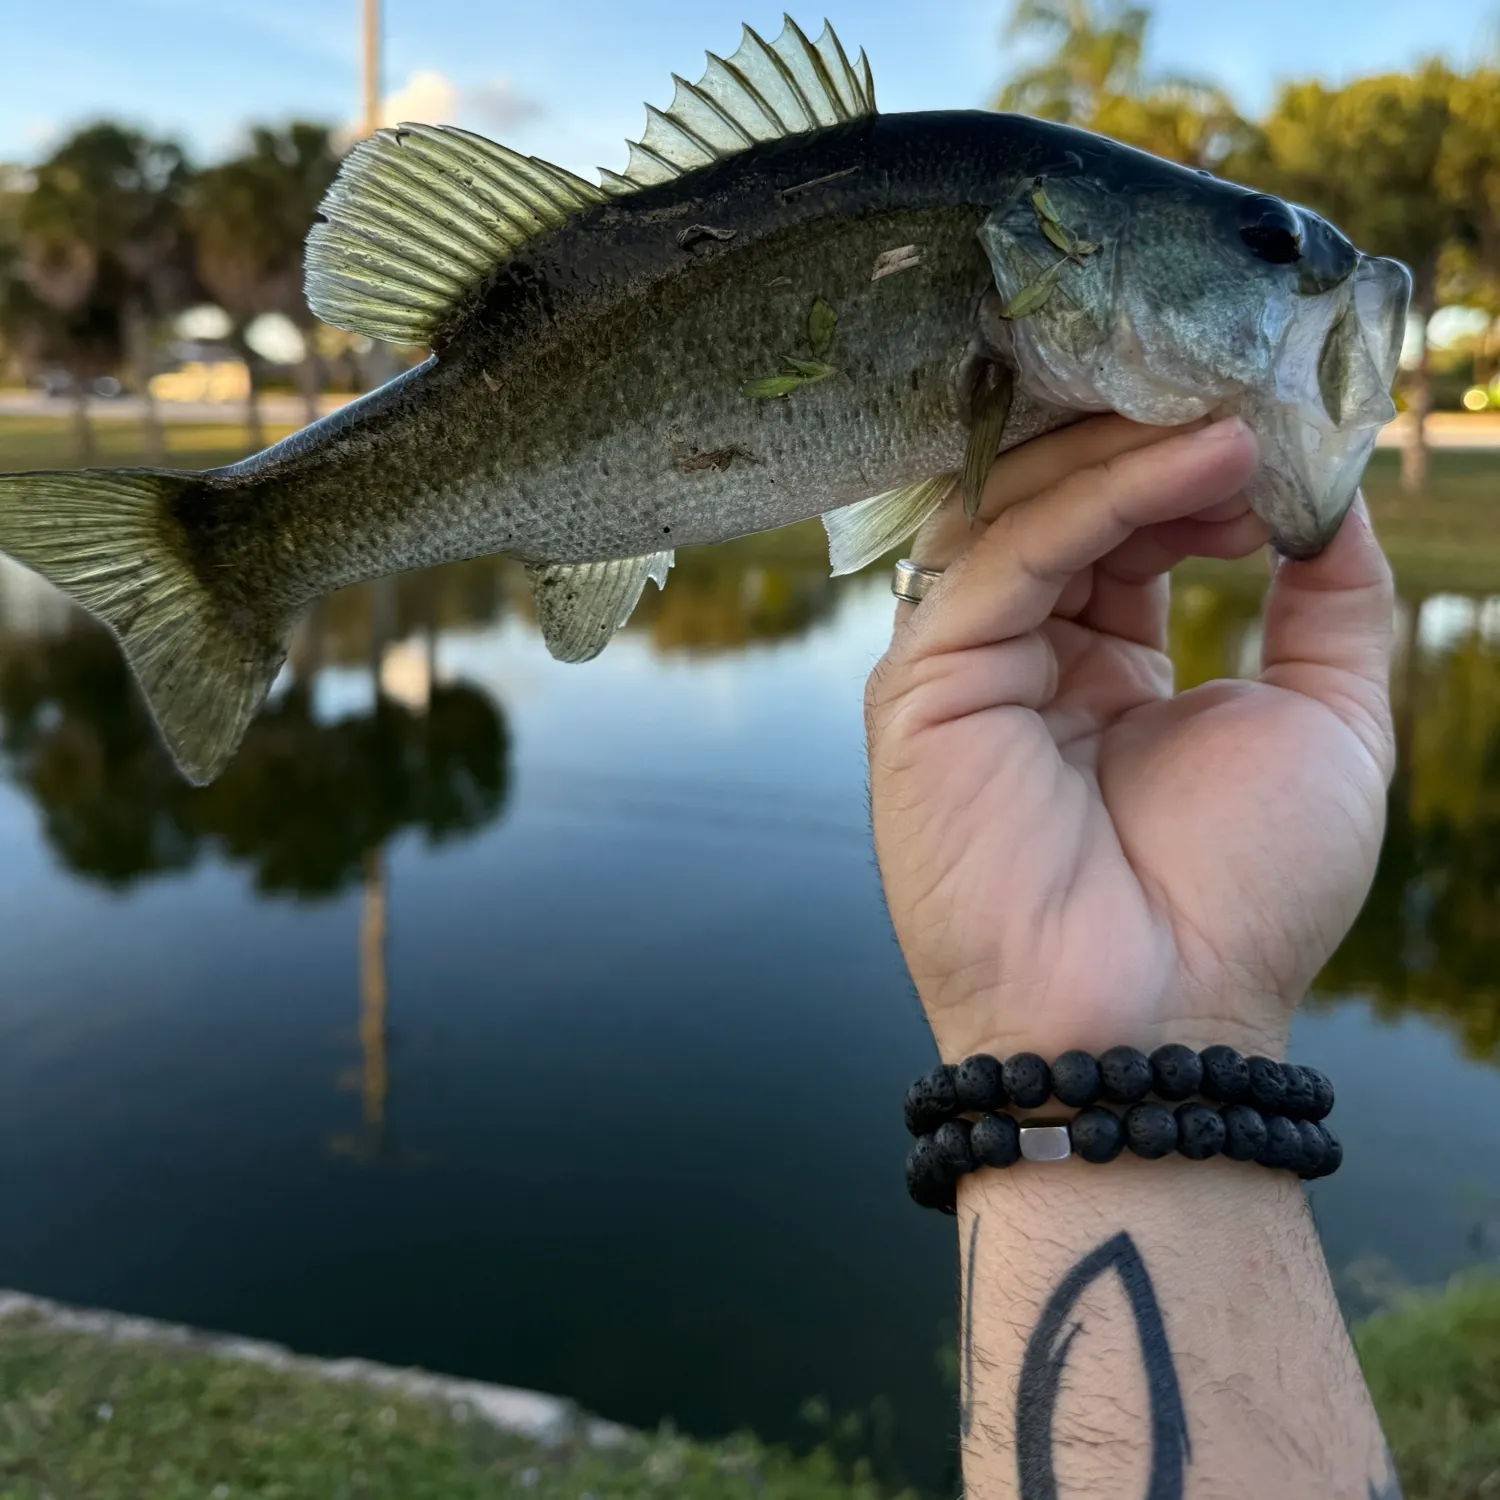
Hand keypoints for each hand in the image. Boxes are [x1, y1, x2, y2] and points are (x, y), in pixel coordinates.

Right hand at [864, 415, 1394, 1065]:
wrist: (1160, 1017)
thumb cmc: (1241, 898)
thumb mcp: (1324, 725)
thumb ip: (1328, 605)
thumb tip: (1335, 497)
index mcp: (1099, 669)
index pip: (1125, 527)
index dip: (1199, 470)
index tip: (1288, 431)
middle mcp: (1023, 656)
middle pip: (1062, 500)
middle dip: (1158, 440)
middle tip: (1255, 393)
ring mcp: (963, 666)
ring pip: (1022, 509)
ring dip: (1135, 452)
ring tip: (1241, 424)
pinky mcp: (922, 684)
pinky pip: (1009, 558)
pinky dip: (1101, 499)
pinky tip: (1200, 466)